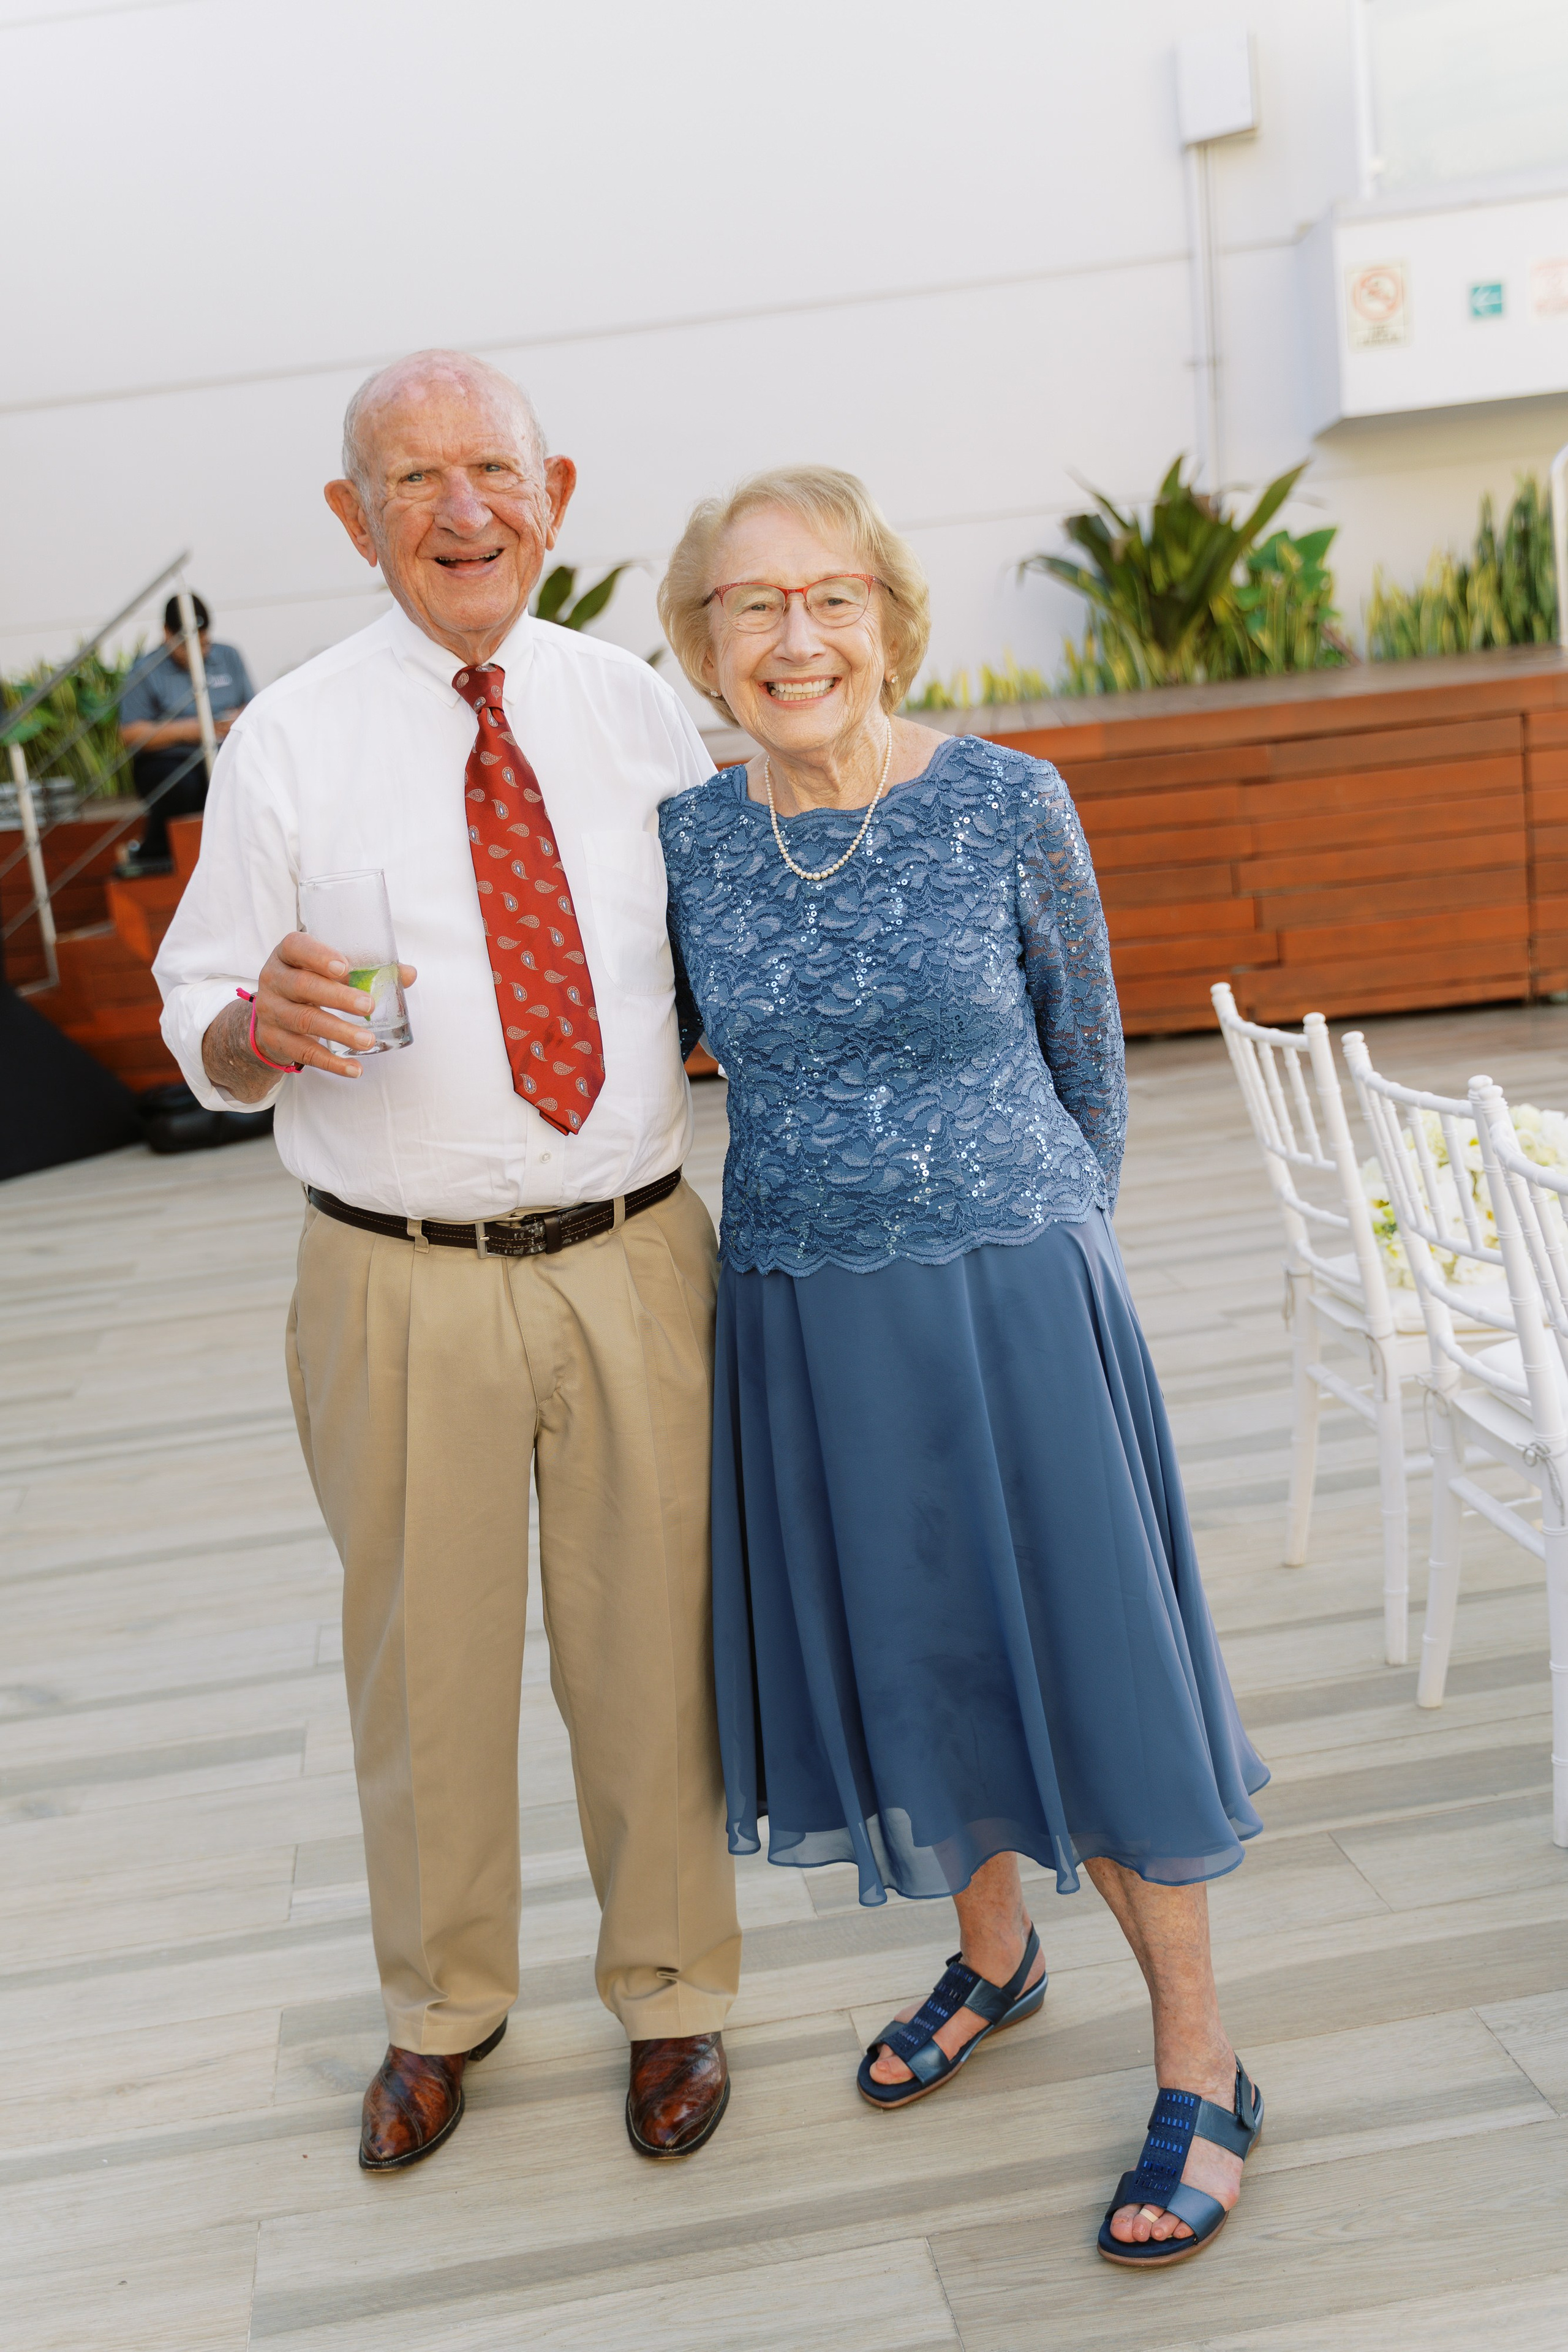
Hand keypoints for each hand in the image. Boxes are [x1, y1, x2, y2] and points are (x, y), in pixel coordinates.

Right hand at [201, 931, 418, 1100]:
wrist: (272, 1016)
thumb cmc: (310, 983)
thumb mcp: (328, 971)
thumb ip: (366, 969)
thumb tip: (408, 974)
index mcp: (288, 955)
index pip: (297, 947)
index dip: (319, 956)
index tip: (345, 967)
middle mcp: (274, 979)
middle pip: (303, 986)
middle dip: (337, 997)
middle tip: (369, 1006)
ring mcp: (270, 1011)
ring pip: (304, 1021)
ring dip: (339, 1032)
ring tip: (368, 1041)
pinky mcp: (274, 1039)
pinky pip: (303, 1052)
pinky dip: (331, 1063)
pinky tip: (354, 1069)